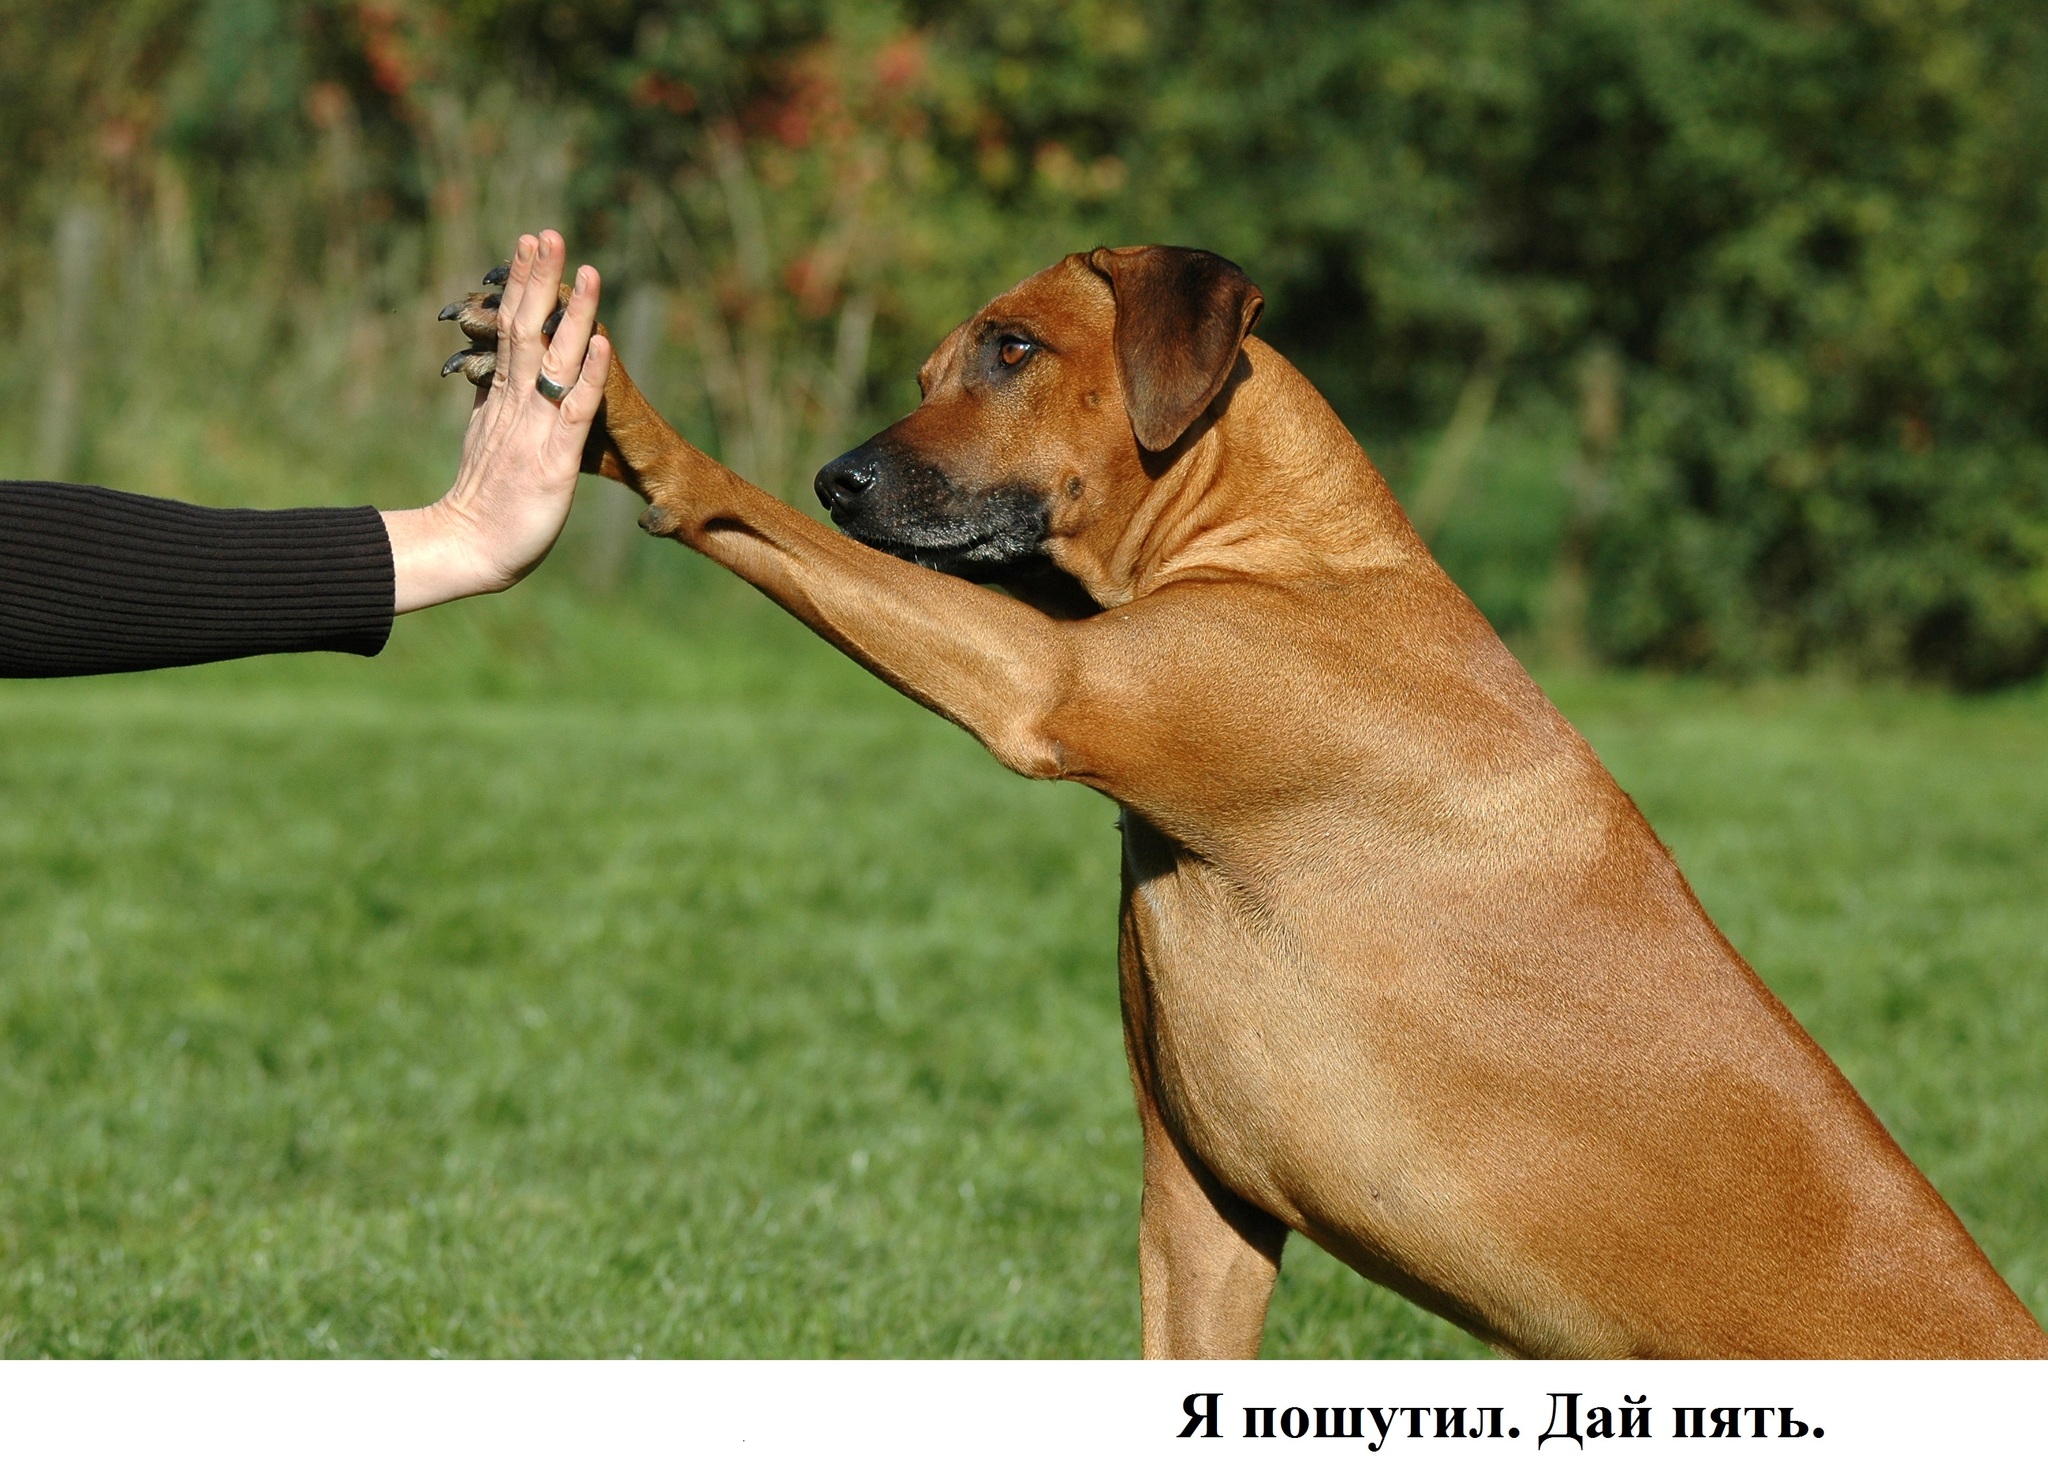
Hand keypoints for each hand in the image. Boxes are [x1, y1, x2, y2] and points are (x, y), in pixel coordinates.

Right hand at [382, 230, 611, 613]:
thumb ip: (488, 404)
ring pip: (552, 357)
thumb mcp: (484, 440)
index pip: (511, 329)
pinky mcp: (554, 459)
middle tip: (548, 232)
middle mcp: (517, 405)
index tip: (529, 244)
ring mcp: (535, 429)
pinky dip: (588, 374)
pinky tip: (601, 342)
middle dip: (538, 279)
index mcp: (502, 398)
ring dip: (569, 312)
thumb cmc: (484, 502)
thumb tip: (485, 370)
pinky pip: (573, 410)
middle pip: (526, 328)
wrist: (471, 547)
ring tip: (583, 267)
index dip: (521, 286)